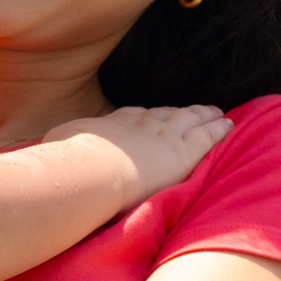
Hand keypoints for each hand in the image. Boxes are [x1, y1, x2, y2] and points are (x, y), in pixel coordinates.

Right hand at [42, 105, 231, 212]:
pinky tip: (229, 124)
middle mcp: (141, 125)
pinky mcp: (183, 151)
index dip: (148, 116)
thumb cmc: (71, 162)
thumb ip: (63, 143)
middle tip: (193, 109)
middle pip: (166, 114)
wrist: (92, 171)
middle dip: (180, 111)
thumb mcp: (60, 143)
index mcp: (114, 124)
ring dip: (204, 114)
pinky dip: (219, 128)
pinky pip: (207, 136)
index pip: (136, 116)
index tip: (154, 116)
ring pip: (190, 119)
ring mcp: (163, 135)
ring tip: (216, 112)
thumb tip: (51, 144)